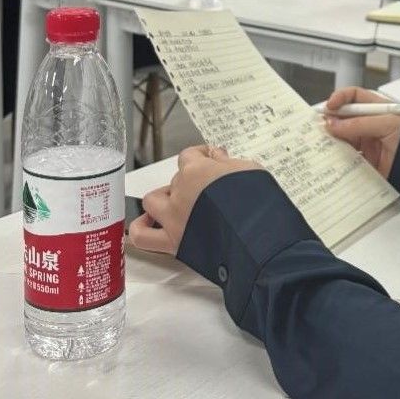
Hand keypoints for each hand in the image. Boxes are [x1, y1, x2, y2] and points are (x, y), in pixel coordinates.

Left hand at [128, 145, 262, 255]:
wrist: (259, 239)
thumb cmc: (258, 204)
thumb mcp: (249, 170)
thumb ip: (228, 163)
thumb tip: (218, 157)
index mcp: (197, 171)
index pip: (189, 155)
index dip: (200, 155)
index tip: (209, 158)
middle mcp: (181, 193)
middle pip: (176, 179)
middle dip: (190, 181)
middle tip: (206, 187)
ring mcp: (174, 218)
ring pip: (153, 201)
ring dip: (162, 200)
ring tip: (176, 202)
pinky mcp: (173, 243)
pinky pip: (143, 236)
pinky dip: (141, 228)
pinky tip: (148, 223)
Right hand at [323, 87, 399, 179]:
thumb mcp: (387, 124)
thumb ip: (359, 124)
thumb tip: (332, 125)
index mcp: (377, 108)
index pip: (353, 97)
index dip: (339, 98)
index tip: (329, 106)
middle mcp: (370, 123)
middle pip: (344, 118)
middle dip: (330, 121)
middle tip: (318, 126)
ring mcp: (367, 142)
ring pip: (342, 138)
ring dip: (331, 140)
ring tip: (320, 143)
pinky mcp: (366, 161)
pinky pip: (347, 157)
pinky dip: (337, 157)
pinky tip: (330, 157)